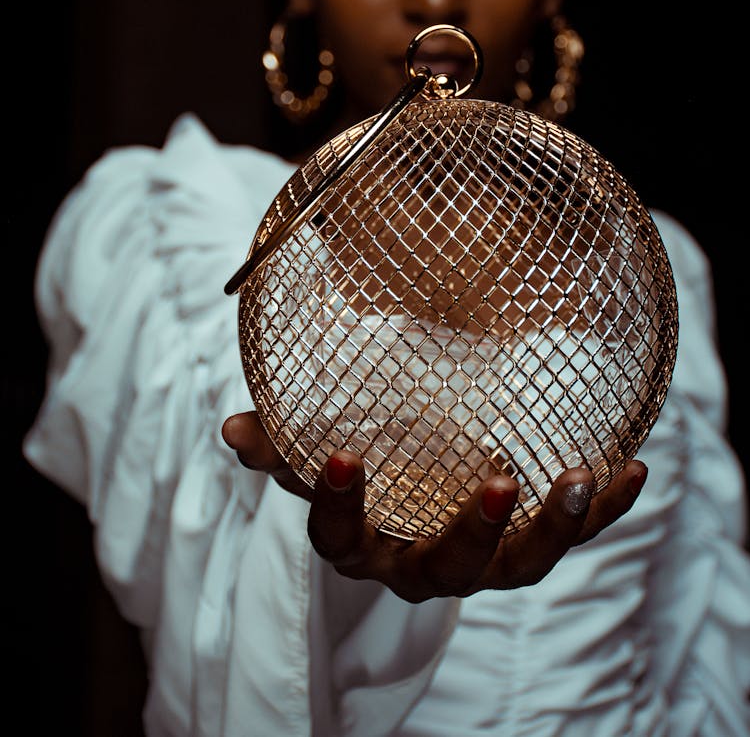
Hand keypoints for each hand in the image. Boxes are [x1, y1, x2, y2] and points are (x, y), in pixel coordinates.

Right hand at [222, 411, 647, 602]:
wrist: (412, 494)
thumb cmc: (363, 471)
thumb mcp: (319, 457)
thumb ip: (282, 445)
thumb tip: (232, 428)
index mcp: (363, 543)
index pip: (339, 537)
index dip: (338, 505)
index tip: (342, 459)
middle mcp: (421, 566)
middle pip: (444, 569)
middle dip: (469, 533)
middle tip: (494, 483)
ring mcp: (481, 562)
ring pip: (518, 566)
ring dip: (553, 527)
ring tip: (577, 478)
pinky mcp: (527, 543)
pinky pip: (569, 536)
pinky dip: (601, 509)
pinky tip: (631, 470)